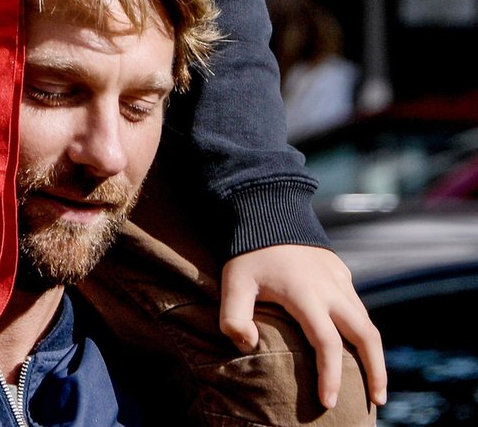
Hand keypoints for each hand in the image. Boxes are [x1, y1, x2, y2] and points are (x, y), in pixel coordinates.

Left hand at [220, 245, 386, 410]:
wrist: (267, 206)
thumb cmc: (248, 250)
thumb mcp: (233, 282)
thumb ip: (234, 317)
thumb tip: (249, 345)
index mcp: (306, 294)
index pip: (327, 344)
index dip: (330, 376)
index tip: (328, 403)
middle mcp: (330, 288)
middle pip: (365, 336)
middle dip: (376, 371)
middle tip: (377, 402)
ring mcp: (339, 278)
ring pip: (367, 321)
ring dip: (374, 353)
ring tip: (374, 383)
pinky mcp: (340, 270)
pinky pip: (358, 305)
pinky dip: (364, 330)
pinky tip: (357, 345)